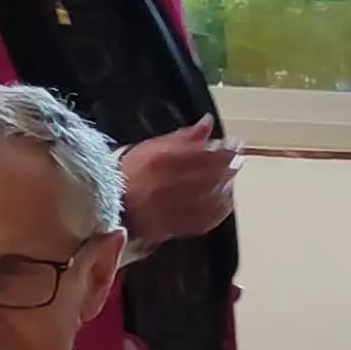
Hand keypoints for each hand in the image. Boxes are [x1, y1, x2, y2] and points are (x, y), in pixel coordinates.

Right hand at [117, 116, 238, 245]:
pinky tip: (223, 198)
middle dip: (230, 164)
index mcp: (161, 161)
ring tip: (227, 177)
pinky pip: (211, 217)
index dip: (226, 147)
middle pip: (214, 174)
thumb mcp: (151, 147)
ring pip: (216, 195)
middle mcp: (169, 184)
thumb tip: (207, 122)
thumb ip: (183, 137)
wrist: (114, 208)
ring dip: (228, 184)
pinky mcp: (180, 227)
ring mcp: (175, 208)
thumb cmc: (130, 175)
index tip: (234, 143)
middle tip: (236, 158)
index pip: (205, 153)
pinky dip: (222, 206)